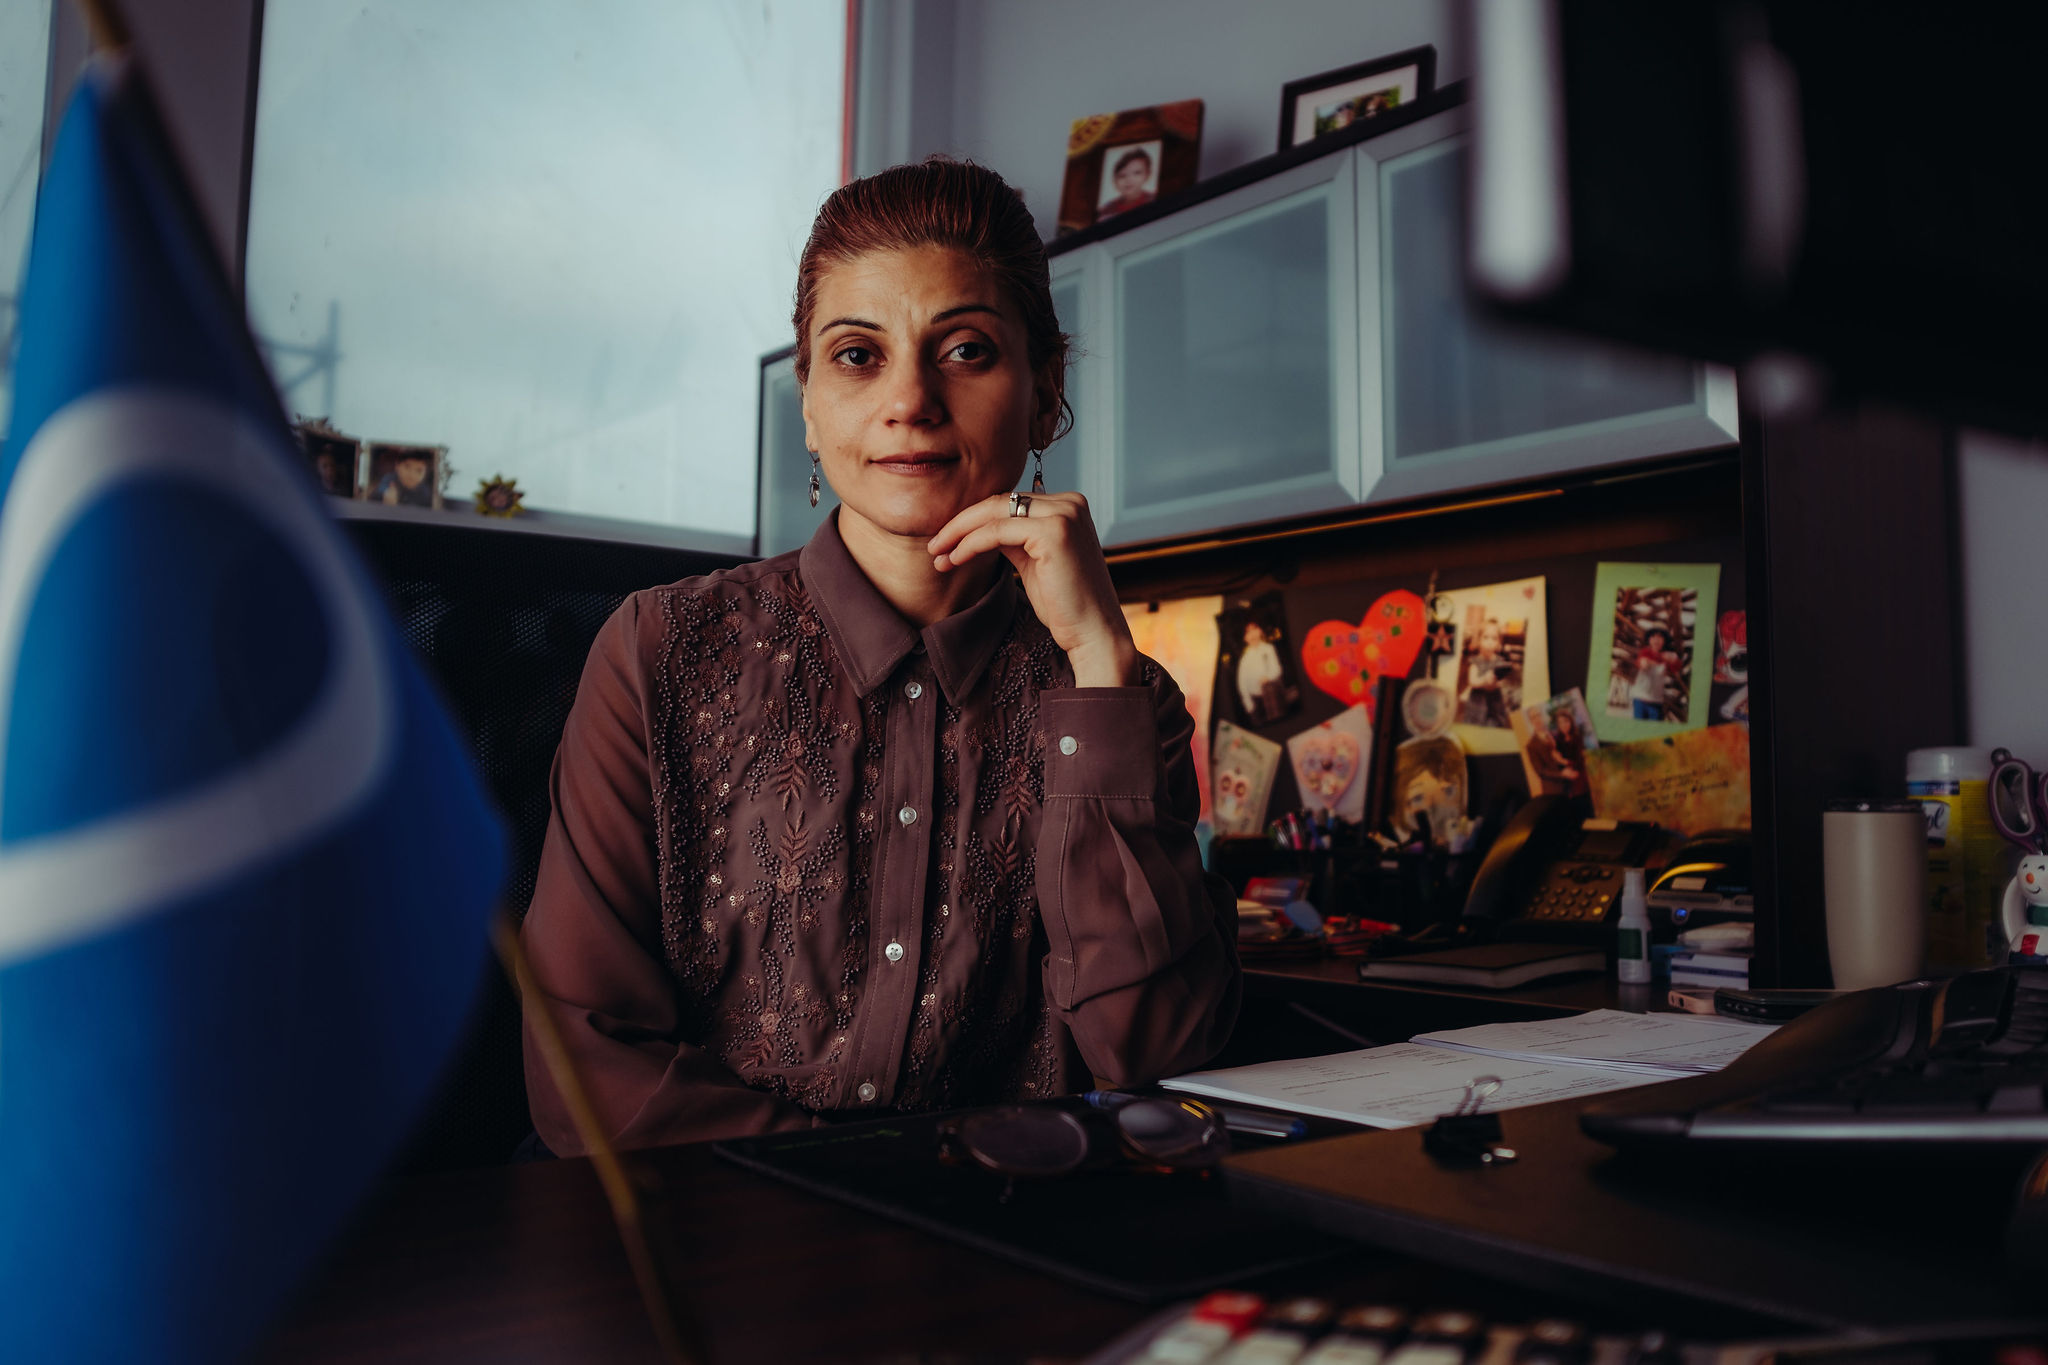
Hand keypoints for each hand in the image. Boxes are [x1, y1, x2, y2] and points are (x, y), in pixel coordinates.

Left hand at [927, 491, 1137, 686]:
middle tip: (934, 545)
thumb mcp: (1034, 562)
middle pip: (1000, 502)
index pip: (1011, 502)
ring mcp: (1064, 514)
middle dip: (961, 523)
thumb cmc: (1065, 605)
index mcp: (1069, 506)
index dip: (974, 519)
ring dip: (959, 533)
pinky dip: (970, 544)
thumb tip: (975, 530)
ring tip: (938, 555)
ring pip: (994, 512)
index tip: (947, 541)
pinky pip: (997, 531)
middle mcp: (1070, 503)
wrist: (1094, 634)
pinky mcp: (1054, 532)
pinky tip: (955, 559)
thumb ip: (1013, 539)